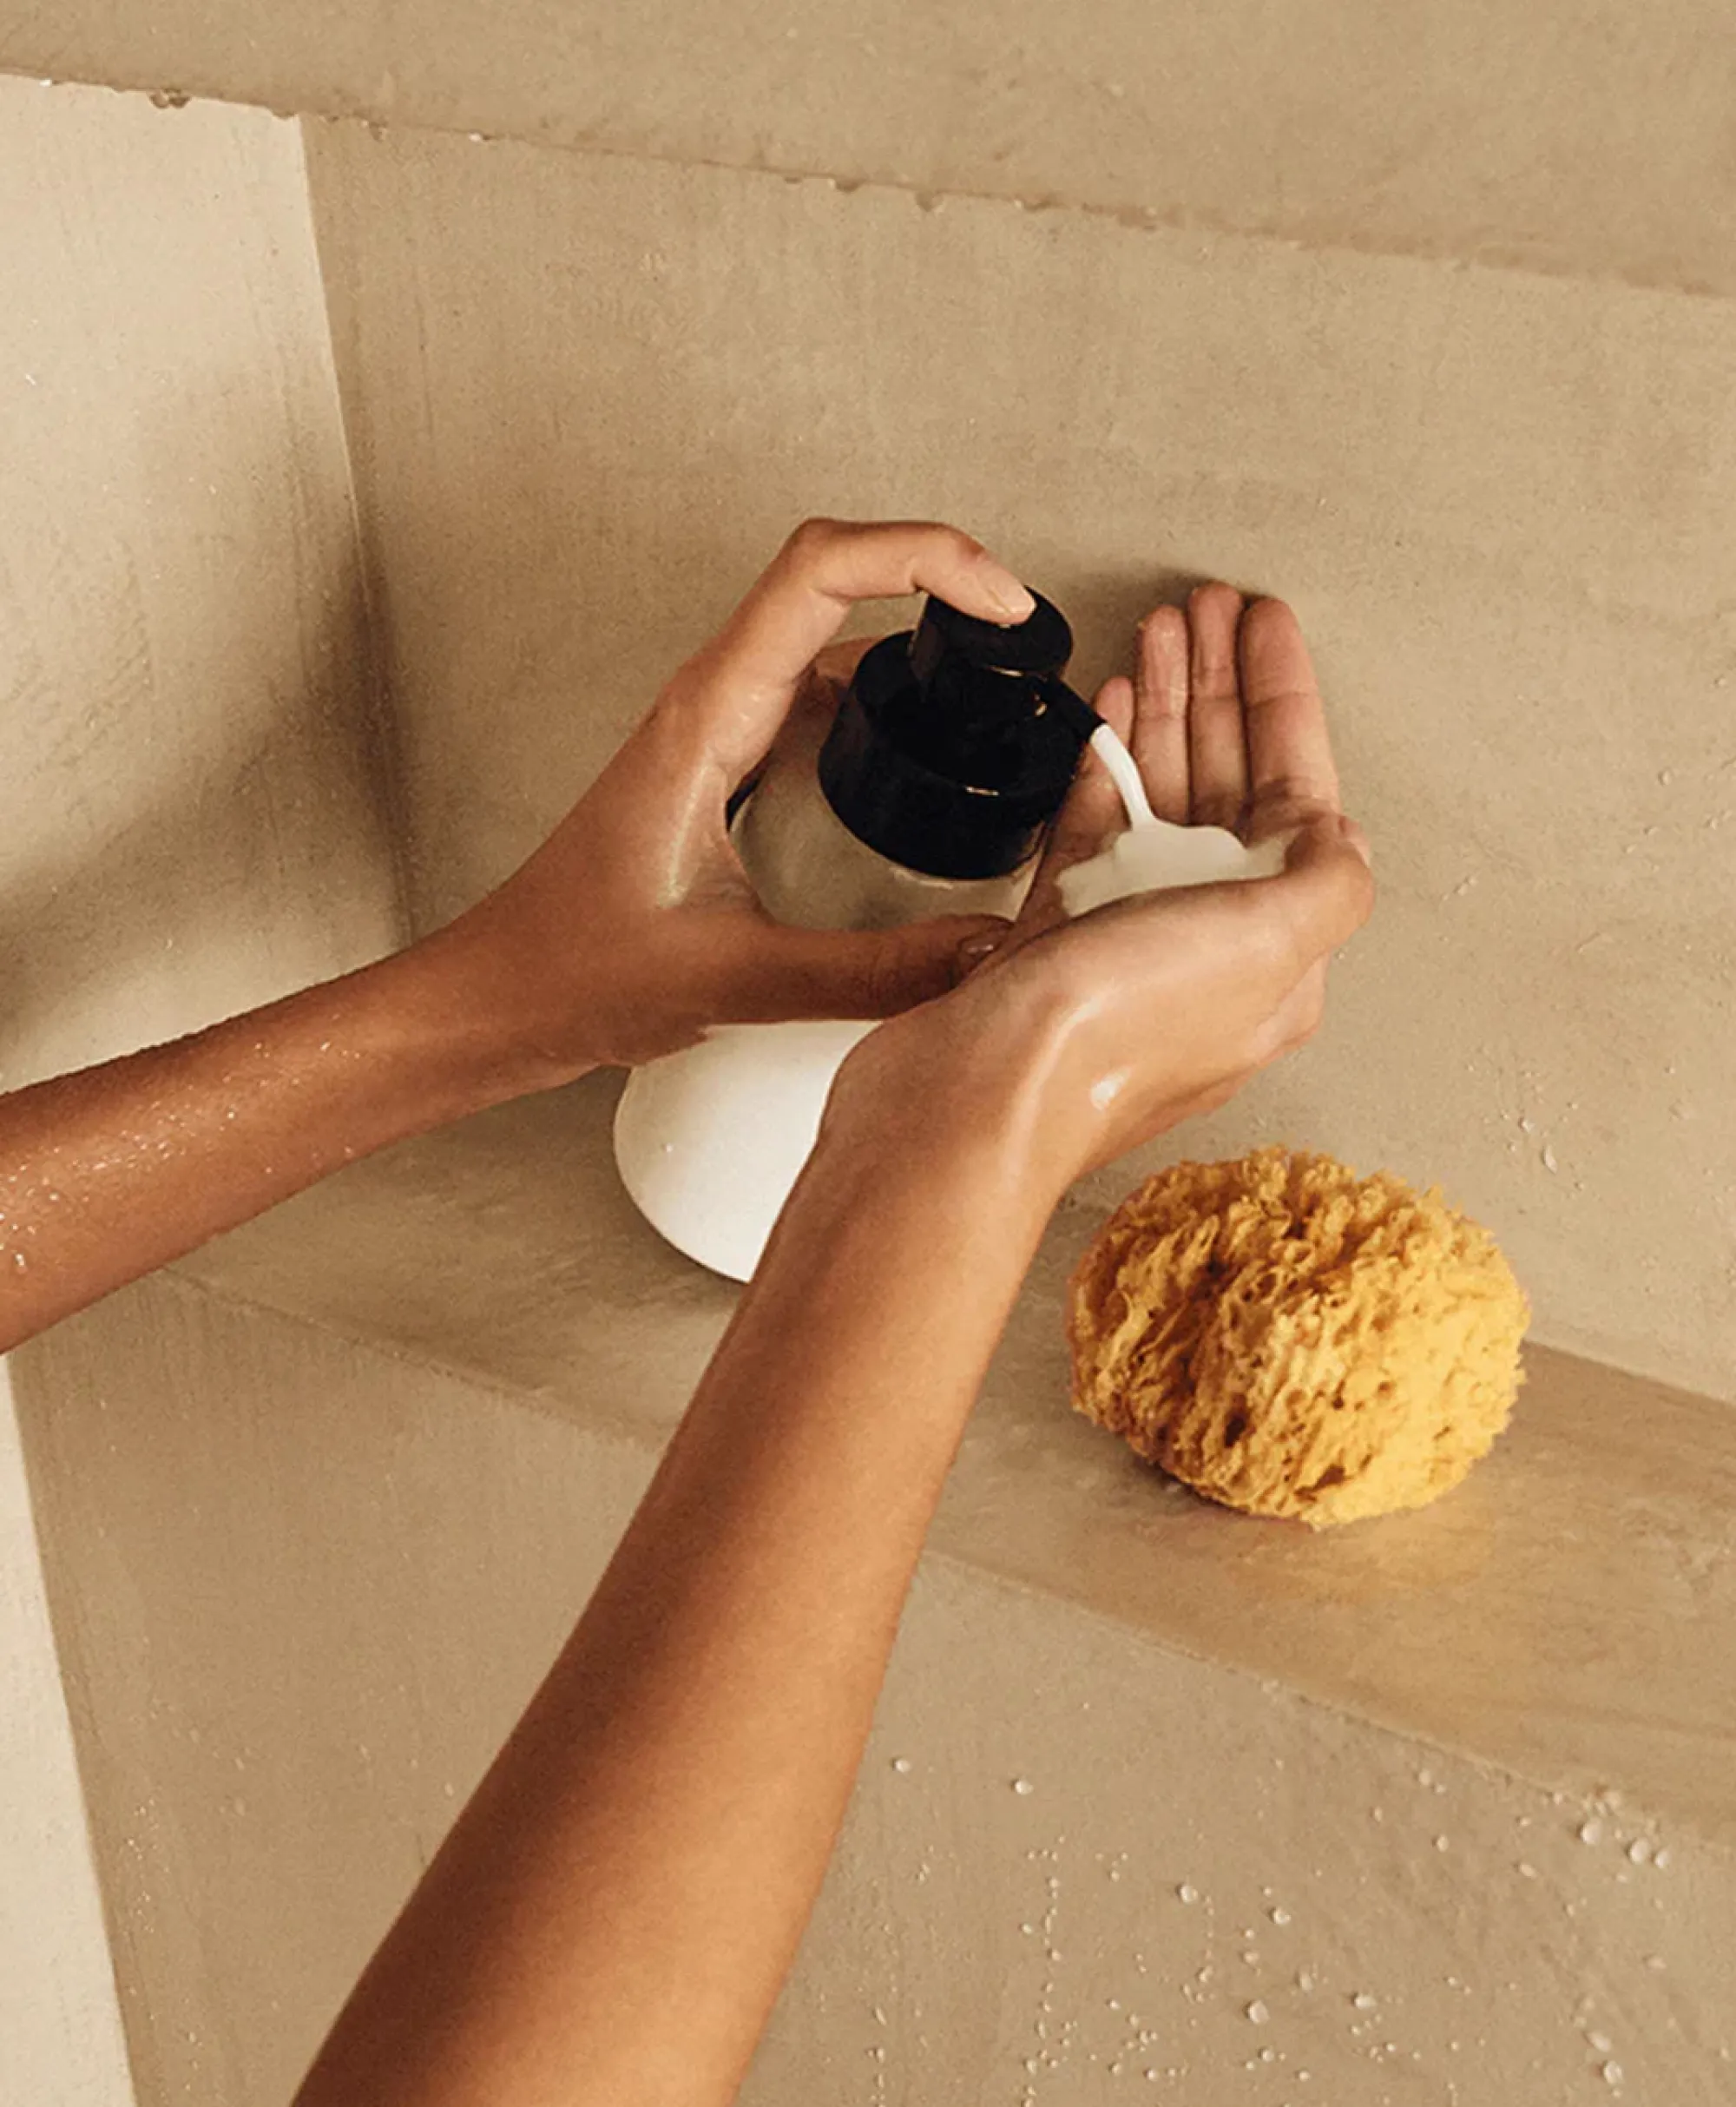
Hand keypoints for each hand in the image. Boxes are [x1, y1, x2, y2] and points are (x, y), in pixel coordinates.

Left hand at [428, 519, 1033, 1079]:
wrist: (507, 997)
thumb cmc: (575, 969)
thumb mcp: (732, 981)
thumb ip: (866, 975)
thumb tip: (981, 952)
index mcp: (706, 717)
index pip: (819, 570)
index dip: (925, 556)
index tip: (1000, 602)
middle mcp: (713, 703)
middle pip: (836, 579)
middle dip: (940, 581)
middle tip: (1019, 638)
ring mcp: (721, 728)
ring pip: (830, 636)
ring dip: (915, 640)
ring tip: (995, 687)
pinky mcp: (730, 766)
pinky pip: (820, 700)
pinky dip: (888, 703)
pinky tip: (929, 762)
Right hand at [834, 584, 1372, 1187]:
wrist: (972, 1100)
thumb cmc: (1108, 1037)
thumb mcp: (1264, 943)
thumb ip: (1325, 880)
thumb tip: (1344, 838)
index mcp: (1274, 958)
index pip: (1298, 799)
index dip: (1282, 699)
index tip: (1264, 623)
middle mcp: (1207, 952)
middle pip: (1228, 790)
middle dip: (1219, 690)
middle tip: (1205, 610)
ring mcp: (1125, 946)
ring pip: (1158, 802)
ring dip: (1162, 712)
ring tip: (1155, 636)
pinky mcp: (1051, 945)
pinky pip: (1091, 835)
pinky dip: (1103, 768)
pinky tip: (1107, 716)